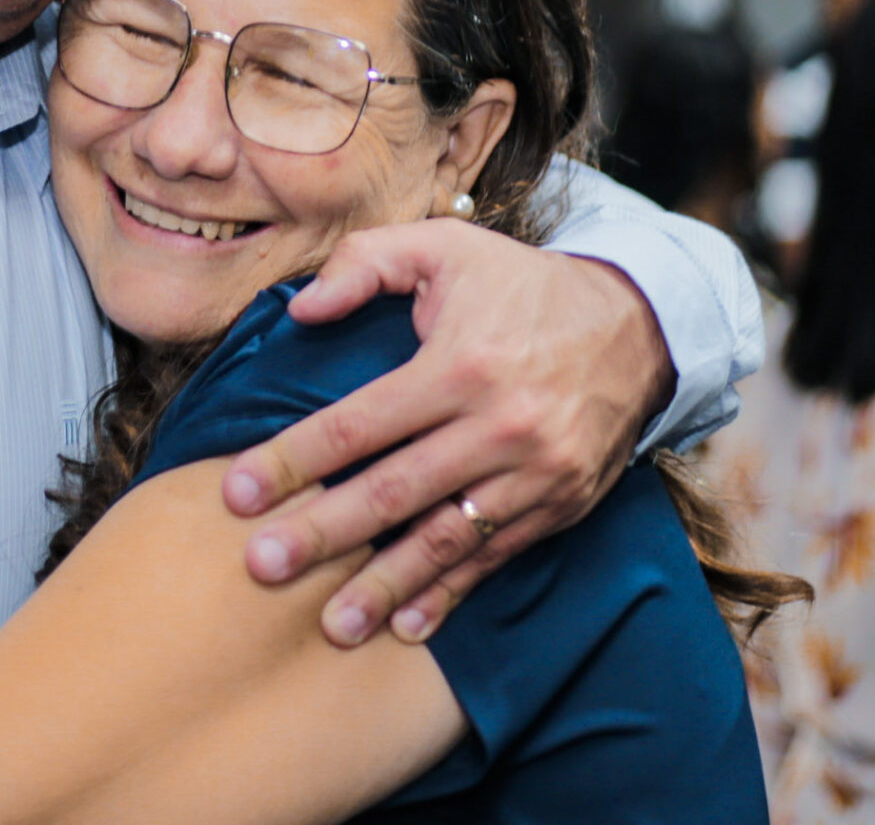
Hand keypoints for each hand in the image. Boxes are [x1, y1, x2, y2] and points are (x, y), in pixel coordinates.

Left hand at [221, 220, 672, 646]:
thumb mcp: (447, 248)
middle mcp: (499, 425)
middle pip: (392, 492)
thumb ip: (366, 263)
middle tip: (261, 566)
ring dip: (384, 585)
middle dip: (321, 533)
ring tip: (330, 625)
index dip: (293, 460)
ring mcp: (534, 474)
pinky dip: (450, 594)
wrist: (638, 326)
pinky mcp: (559, 505)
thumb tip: (300, 309)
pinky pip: (495, 558)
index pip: (358, 423)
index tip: (236, 492)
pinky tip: (405, 625)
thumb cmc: (523, 286)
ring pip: (445, 539)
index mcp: (460, 364)